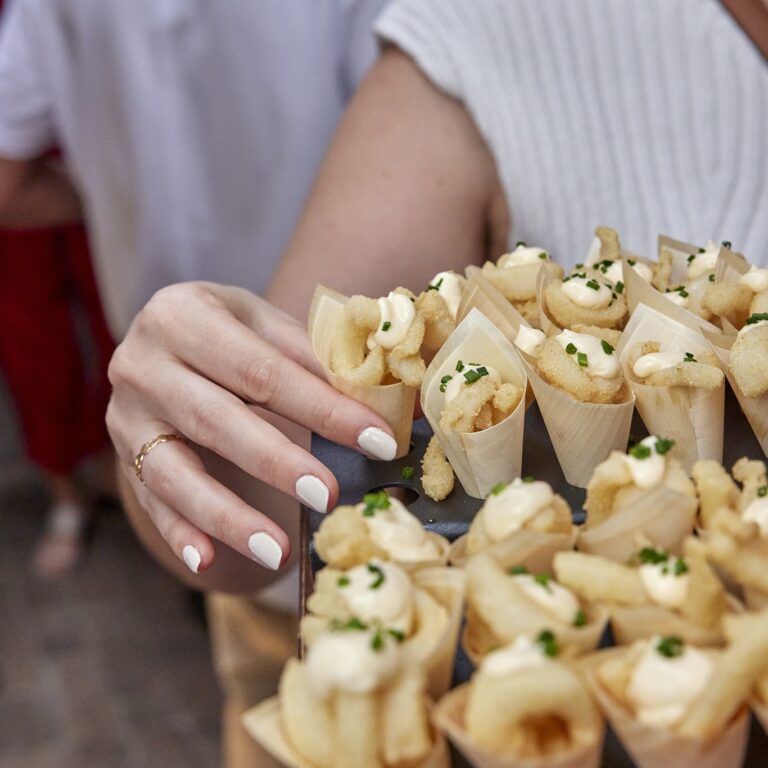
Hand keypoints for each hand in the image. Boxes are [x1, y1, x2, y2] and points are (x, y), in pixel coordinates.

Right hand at [107, 282, 396, 574]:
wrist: (169, 346)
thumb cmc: (232, 336)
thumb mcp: (266, 327)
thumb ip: (313, 358)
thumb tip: (381, 400)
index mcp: (184, 314)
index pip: (261, 369)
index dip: (322, 406)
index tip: (377, 440)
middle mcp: (141, 362)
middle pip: (217, 420)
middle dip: (278, 462)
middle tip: (330, 496)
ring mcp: (126, 415)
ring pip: (176, 472)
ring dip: (229, 516)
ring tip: (279, 551)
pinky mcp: (124, 457)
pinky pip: (150, 500)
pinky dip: (178, 533)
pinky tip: (206, 561)